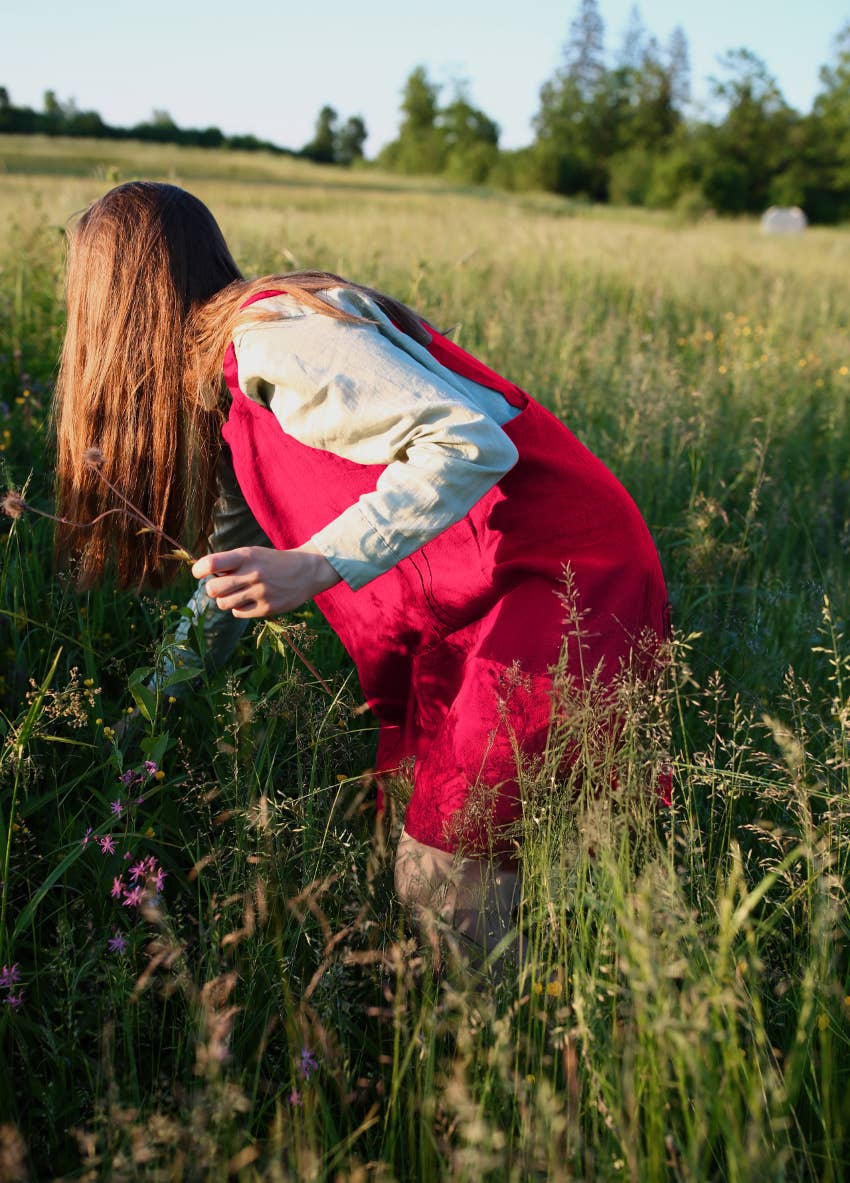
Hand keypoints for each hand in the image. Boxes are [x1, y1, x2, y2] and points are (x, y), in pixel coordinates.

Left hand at [191, 543, 340, 618]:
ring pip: (223, 604)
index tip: (198, 573)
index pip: (212, 564)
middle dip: (212, 589)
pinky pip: (238, 613)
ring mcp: (260, 593)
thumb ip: (229, 563)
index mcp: (246, 556)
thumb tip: (203, 577)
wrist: (306, 571)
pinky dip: (238, 608)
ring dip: (225, 600)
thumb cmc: (271, 562)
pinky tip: (248, 600)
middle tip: (220, 586)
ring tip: (236, 594)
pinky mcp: (267, 608)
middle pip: (212, 589)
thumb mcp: (252, 554)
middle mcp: (252, 574)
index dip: (198, 570)